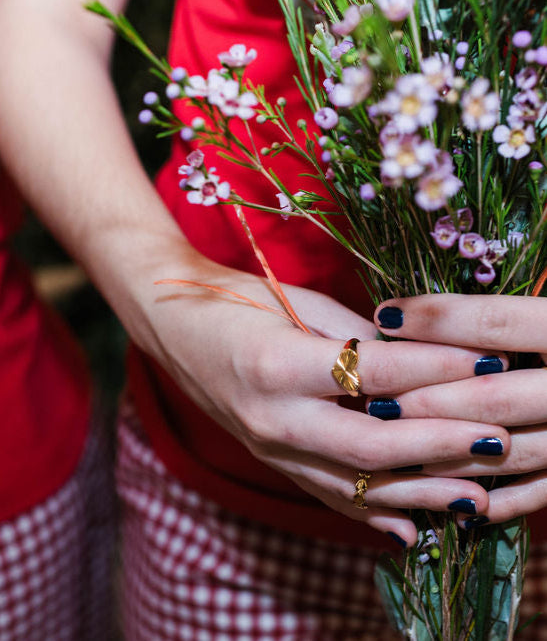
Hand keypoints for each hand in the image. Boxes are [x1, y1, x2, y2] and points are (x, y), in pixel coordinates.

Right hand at [147, 265, 510, 544]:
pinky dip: (371, 515)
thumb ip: (357, 336)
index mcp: (276, 363)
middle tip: (499, 439)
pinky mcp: (270, 461)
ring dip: (419, 492)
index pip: (374, 372)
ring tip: (477, 495)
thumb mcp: (297, 304)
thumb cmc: (234, 301)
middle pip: (371, 444)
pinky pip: (327, 496)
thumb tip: (420, 358)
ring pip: (353, 485)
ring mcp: (268, 448)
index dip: (437, 368)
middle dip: (441, 443)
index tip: (489, 362)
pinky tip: (412, 528)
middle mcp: (271, 416)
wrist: (172, 328)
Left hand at [372, 293, 546, 528]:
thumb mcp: (541, 312)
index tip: (384, 317)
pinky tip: (453, 499)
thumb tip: (412, 311)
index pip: (496, 323)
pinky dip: (496, 499)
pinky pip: (538, 491)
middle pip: (493, 397)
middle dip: (428, 400)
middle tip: (377, 399)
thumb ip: (494, 316)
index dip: (436, 319)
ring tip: (396, 446)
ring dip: (446, 452)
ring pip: (507, 450)